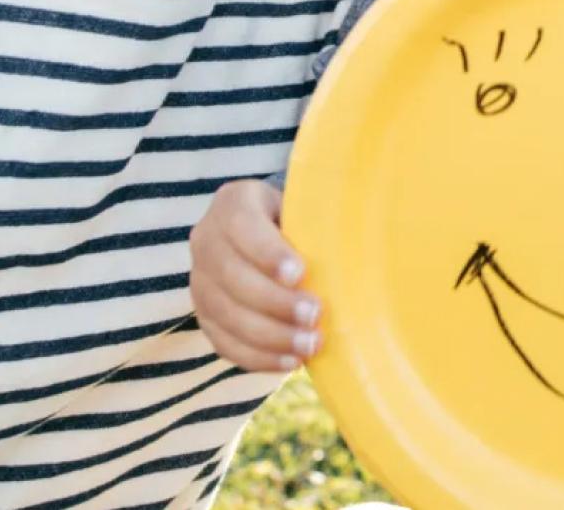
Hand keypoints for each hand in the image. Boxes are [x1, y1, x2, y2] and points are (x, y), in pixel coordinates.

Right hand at [189, 179, 320, 370]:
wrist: (275, 236)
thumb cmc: (303, 221)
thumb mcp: (310, 208)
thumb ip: (323, 222)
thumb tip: (363, 249)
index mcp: (233, 202)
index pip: (241, 225)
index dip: (268, 253)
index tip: (300, 274)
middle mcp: (207, 240)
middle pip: (232, 276)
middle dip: (275, 302)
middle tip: (315, 316)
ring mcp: (200, 281)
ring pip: (226, 314)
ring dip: (270, 336)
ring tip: (310, 345)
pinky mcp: (205, 316)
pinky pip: (224, 343)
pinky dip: (258, 357)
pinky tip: (291, 361)